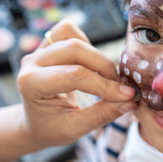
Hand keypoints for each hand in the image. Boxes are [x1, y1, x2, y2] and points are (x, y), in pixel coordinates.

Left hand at [17, 20, 137, 147]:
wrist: (32, 123)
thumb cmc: (50, 128)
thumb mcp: (75, 129)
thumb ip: (102, 114)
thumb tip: (131, 102)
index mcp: (31, 84)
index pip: (74, 75)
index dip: (104, 84)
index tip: (127, 95)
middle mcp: (31, 62)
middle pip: (74, 48)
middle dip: (103, 66)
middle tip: (119, 86)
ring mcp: (37, 50)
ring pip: (71, 35)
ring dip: (94, 54)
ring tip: (103, 76)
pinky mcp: (46, 45)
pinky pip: (69, 31)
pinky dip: (85, 44)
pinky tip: (90, 64)